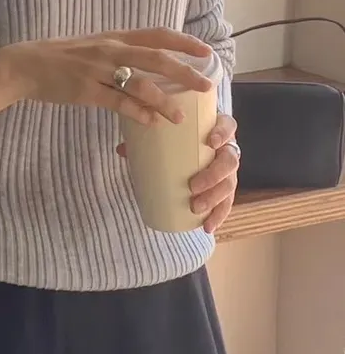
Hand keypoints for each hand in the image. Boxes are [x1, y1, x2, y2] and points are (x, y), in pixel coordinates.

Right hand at [8, 28, 214, 124]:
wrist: (26, 65)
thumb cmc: (61, 57)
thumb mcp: (94, 46)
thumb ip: (120, 53)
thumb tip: (147, 66)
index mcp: (115, 37)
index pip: (157, 34)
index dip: (184, 41)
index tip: (206, 51)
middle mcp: (110, 49)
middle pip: (156, 58)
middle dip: (185, 72)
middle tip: (206, 85)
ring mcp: (98, 70)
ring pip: (140, 83)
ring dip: (163, 101)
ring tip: (180, 116)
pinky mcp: (85, 91)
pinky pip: (117, 102)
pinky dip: (137, 113)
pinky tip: (151, 122)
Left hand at [117, 113, 239, 233]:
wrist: (186, 149)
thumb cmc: (177, 140)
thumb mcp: (165, 138)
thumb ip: (146, 140)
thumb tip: (122, 150)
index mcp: (216, 131)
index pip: (228, 126)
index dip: (223, 133)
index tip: (211, 142)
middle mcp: (227, 150)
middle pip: (230, 160)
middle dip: (214, 175)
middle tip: (193, 186)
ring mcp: (228, 172)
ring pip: (230, 184)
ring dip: (214, 198)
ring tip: (196, 208)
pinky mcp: (225, 190)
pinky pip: (226, 204)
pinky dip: (218, 216)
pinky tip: (207, 227)